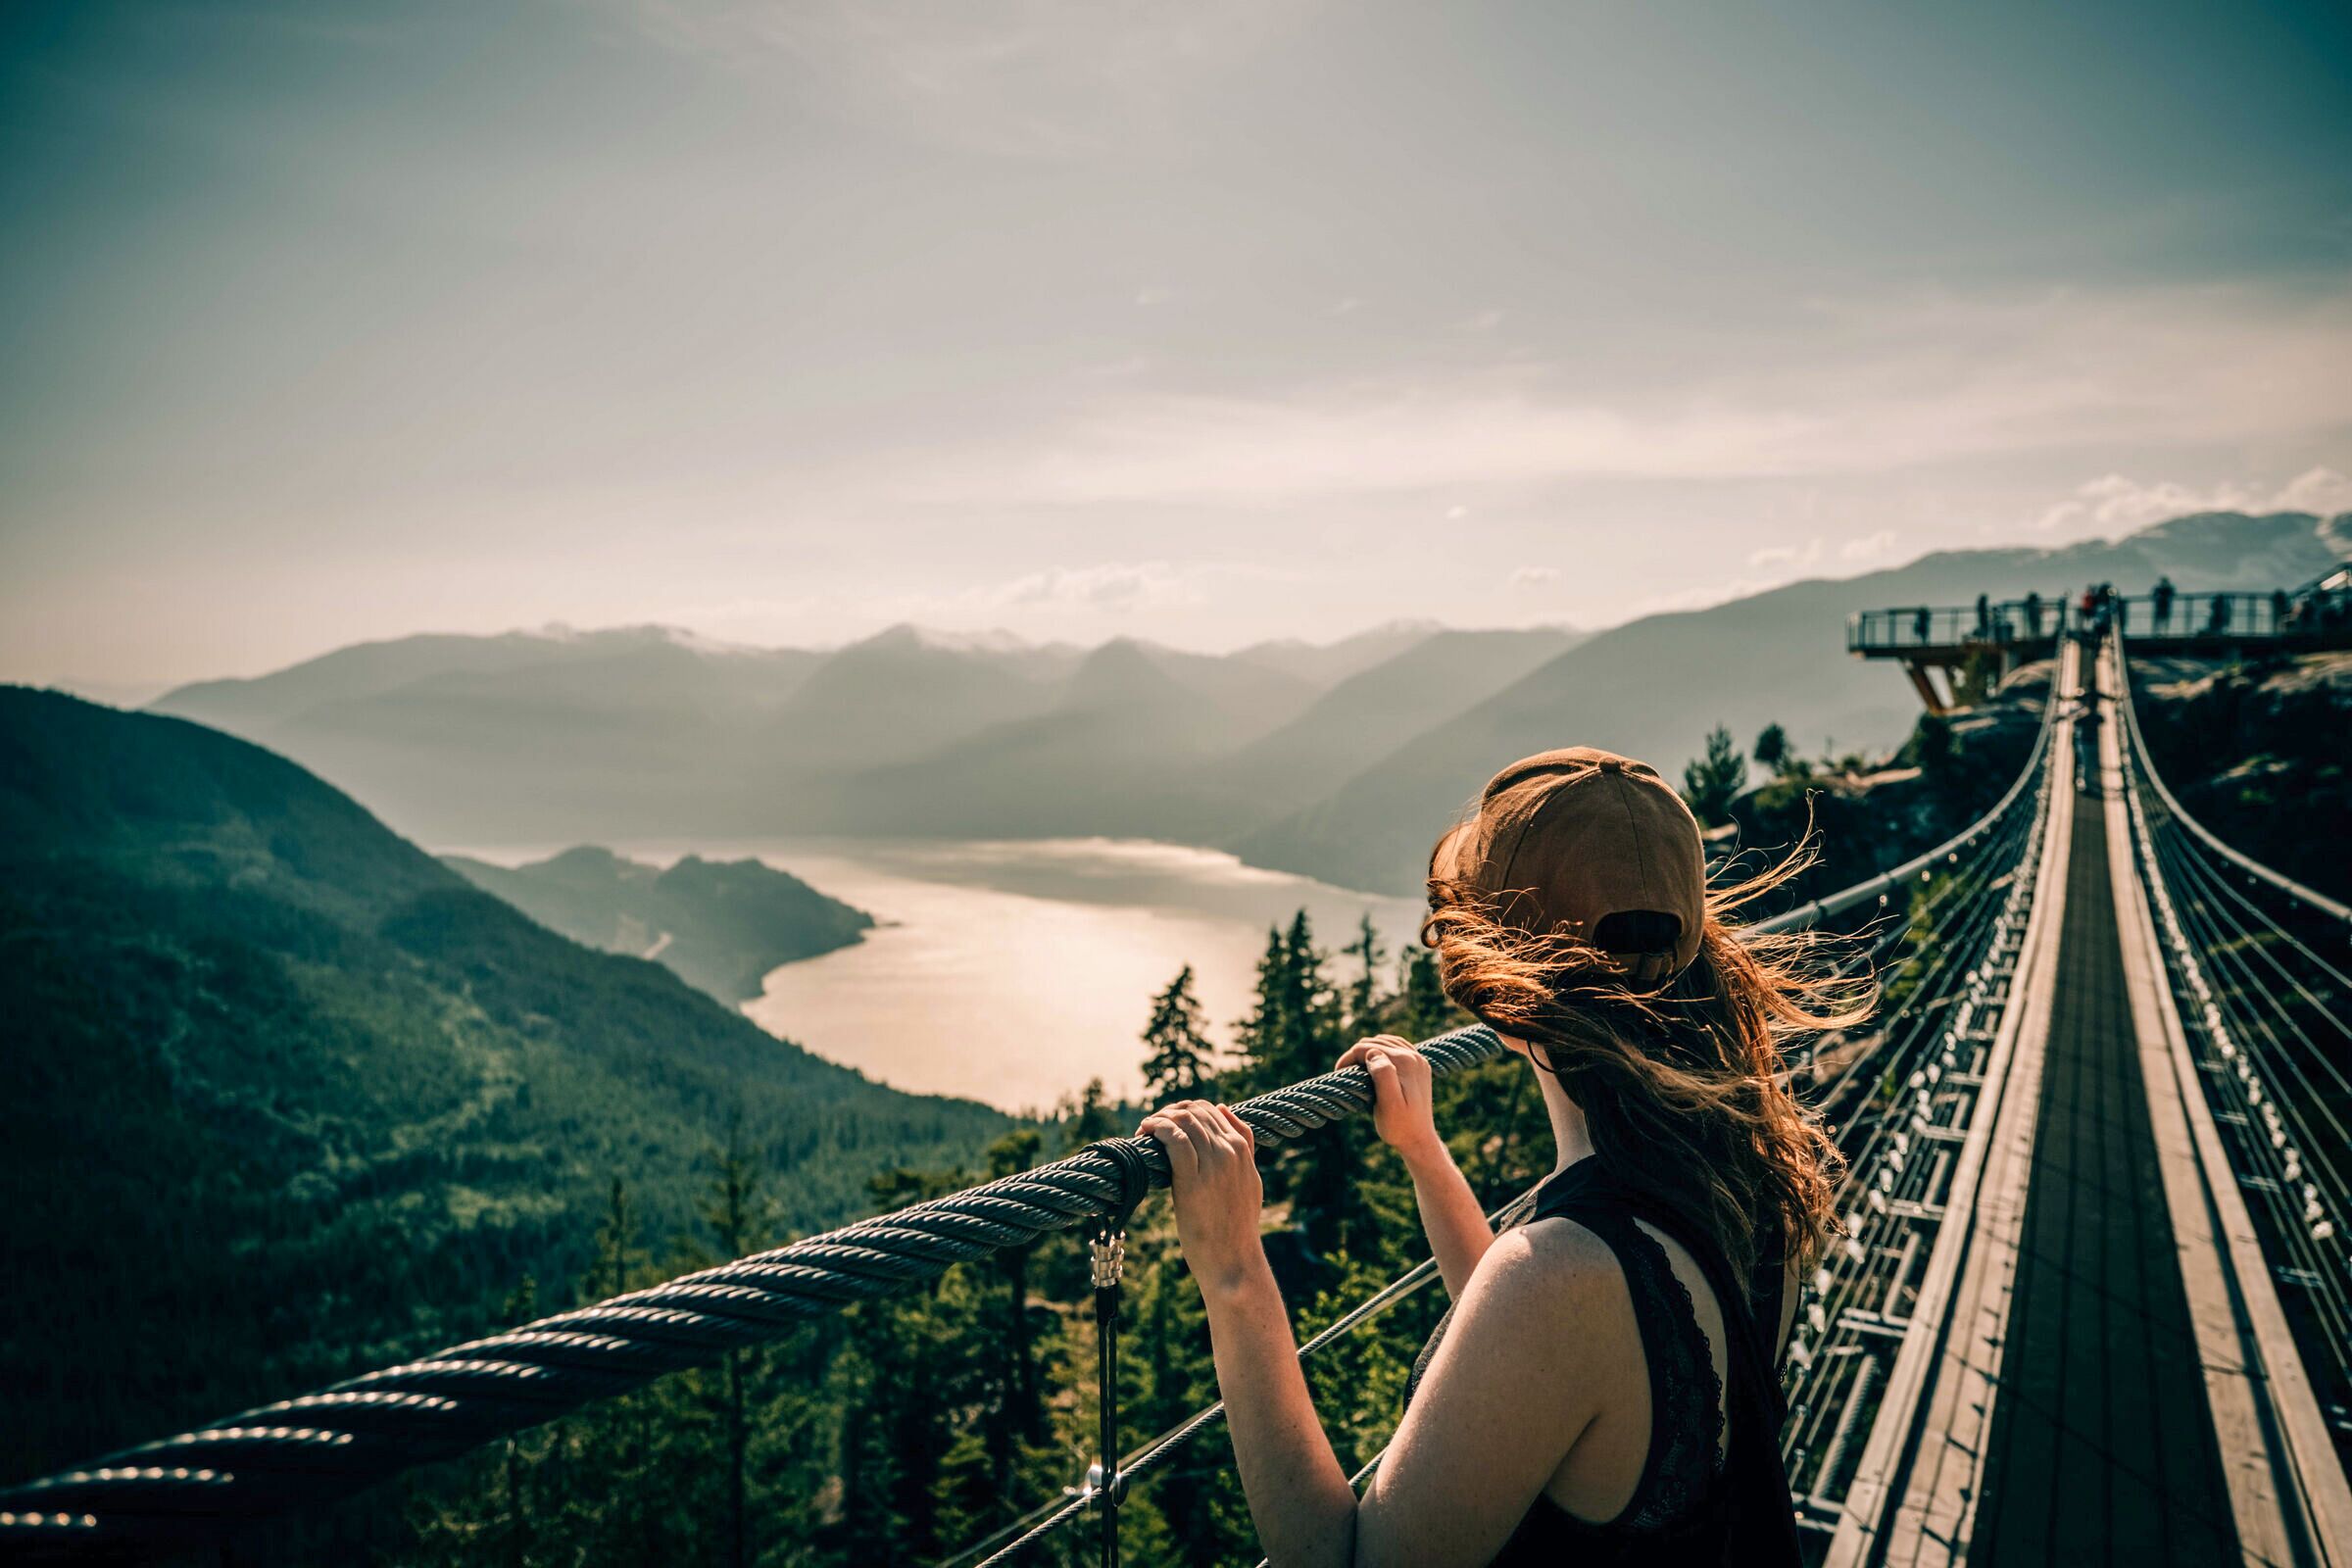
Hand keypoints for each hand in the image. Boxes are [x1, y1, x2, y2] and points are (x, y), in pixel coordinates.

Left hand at [1139, 1100, 1265, 1294]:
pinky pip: (1174, 1140)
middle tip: (1151, 1127)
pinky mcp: (1193, 1181)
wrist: (1233, 1260)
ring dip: (1158, 1119)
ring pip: (1183, 1121)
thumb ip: (1244, 1145)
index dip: (1183, 1111)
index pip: (1209, 1110)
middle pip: (1194, 1112)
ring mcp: (1213, 1165)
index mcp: (1242, 1150)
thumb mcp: (1250, 1179)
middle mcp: (1229, 1152)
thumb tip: (1224, 1108)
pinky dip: (1157, 1128)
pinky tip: (1145, 1134)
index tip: (1166, 1123)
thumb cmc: (1236, 1225)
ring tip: (1144, 1131)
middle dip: (1168, 1113)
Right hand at [1337, 1035, 1442, 1164]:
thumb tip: (1373, 1053)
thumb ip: (1383, 1075)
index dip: (1350, 1057)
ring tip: (1355, 1066)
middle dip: (1357, 1052)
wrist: (1419, 1140)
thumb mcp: (1389, 1104)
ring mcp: (1419, 1061)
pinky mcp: (1420, 1067)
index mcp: (1405, 1063)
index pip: (1369, 1048)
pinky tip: (1375, 1058)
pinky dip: (1384, 1048)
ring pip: (1388, 1041)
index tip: (1338, 1073)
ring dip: (1369, 1049)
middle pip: (1377, 1042)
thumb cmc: (1399, 1126)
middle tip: (1344, 1072)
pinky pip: (1399, 1046)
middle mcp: (1414, 1057)